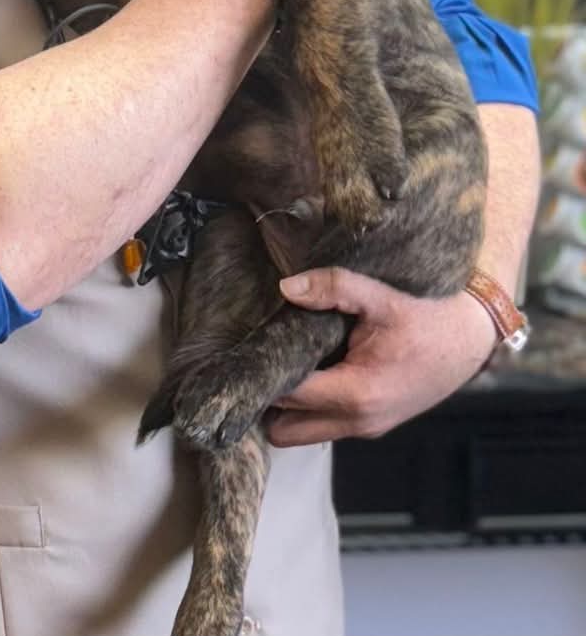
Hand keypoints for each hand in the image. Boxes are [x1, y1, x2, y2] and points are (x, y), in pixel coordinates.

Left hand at [266, 267, 498, 445]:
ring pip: (304, 432)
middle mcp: (359, 421)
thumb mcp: (381, 297)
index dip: (262, 374)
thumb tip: (286, 288)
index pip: (287, 397)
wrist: (474, 336)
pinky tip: (313, 365)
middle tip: (262, 358)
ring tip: (286, 360)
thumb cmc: (431, 317)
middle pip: (285, 430)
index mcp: (357, 394)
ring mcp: (367, 427)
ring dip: (290, 405)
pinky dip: (312, 405)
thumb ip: (332, 289)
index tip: (246, 350)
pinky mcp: (374, 423)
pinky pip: (326, 424)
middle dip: (269, 399)